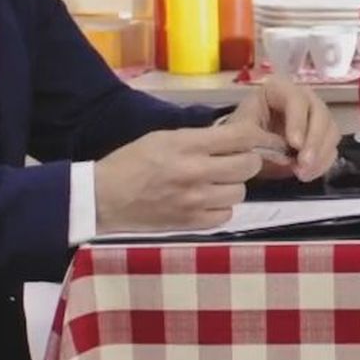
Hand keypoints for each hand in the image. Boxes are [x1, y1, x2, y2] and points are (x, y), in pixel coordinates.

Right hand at [91, 118, 265, 230]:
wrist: (104, 198)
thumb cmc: (131, 163)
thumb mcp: (162, 137)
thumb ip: (199, 138)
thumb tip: (234, 139)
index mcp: (186, 145)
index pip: (240, 136)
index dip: (255, 136)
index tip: (254, 138)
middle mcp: (195, 172)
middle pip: (249, 166)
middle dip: (247, 161)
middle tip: (235, 161)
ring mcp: (196, 201)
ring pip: (241, 192)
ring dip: (232, 186)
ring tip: (215, 183)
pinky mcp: (192, 224)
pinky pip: (226, 215)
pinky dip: (221, 208)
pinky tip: (207, 201)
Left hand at [225, 76, 338, 181]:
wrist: (243, 151)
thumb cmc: (239, 135)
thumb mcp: (240, 133)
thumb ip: (260, 138)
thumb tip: (284, 150)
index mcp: (278, 89)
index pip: (295, 98)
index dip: (298, 120)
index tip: (294, 144)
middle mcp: (302, 99)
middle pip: (320, 113)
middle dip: (314, 141)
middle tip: (304, 163)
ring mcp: (314, 118)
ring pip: (330, 131)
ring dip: (320, 154)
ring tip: (302, 173)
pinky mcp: (321, 138)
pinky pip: (331, 149)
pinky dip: (322, 164)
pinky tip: (307, 174)